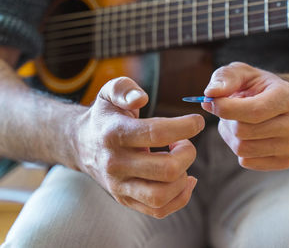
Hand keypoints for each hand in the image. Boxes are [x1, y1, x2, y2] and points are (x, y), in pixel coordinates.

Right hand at [73, 77, 204, 217]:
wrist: (81, 145)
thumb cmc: (105, 117)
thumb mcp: (109, 93)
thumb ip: (124, 89)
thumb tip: (141, 98)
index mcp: (114, 134)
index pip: (156, 133)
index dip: (185, 127)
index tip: (197, 121)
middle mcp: (115, 164)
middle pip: (166, 169)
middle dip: (188, 153)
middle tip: (184, 143)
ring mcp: (119, 186)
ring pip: (163, 195)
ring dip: (183, 177)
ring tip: (179, 160)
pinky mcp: (125, 200)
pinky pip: (159, 210)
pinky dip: (180, 197)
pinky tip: (184, 178)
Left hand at [202, 62, 288, 170]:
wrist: (273, 103)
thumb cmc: (253, 86)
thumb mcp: (239, 73)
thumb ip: (224, 79)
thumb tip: (211, 94)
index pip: (253, 112)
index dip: (225, 109)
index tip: (212, 102)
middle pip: (244, 132)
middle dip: (228, 122)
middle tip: (229, 112)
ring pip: (243, 149)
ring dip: (231, 136)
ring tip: (237, 122)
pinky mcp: (285, 161)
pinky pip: (247, 162)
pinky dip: (239, 150)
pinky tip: (246, 136)